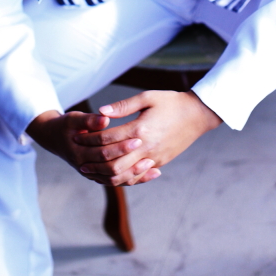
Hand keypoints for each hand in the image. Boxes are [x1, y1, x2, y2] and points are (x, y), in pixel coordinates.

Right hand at [25, 109, 153, 180]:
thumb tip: (105, 118)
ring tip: (153, 166)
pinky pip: (117, 181)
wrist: (54, 138)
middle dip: (131, 162)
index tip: (138, 137)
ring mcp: (92, 174)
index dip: (120, 146)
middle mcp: (85, 167)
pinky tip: (151, 172)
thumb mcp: (74, 118)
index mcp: (79, 153)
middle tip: (150, 153)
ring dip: (134, 175)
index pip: (103, 152)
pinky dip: (133, 178)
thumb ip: (90, 120)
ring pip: (116, 180)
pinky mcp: (99, 175)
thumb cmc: (66, 125)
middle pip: (112, 169)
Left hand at [75, 90, 221, 186]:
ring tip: (90, 171)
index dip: (90, 139)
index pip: (108, 139)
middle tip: (78, 159)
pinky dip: (121, 178)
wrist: (198, 115)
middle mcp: (146, 147)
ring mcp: (153, 158)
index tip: (78, 137)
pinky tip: (111, 175)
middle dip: (93, 161)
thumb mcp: (148, 97)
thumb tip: (100, 112)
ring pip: (123, 175)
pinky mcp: (159, 162)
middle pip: (112, 162)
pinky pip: (136, 177)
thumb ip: (123, 106)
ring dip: (104, 175)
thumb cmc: (172, 102)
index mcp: (140, 129)